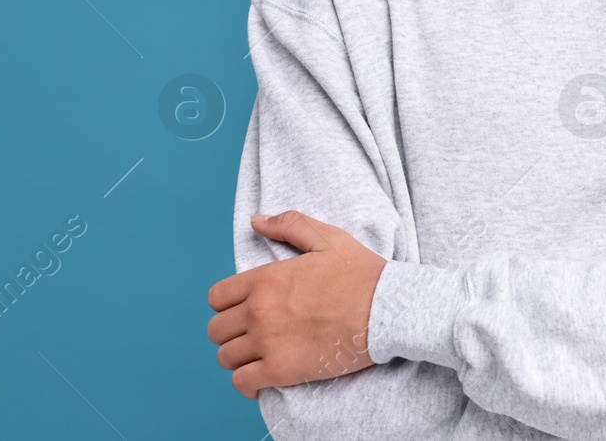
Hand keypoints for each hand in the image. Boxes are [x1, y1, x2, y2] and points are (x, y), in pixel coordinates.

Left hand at [206, 211, 387, 398]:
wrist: (389, 310)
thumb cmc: (363, 274)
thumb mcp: (329, 238)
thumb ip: (290, 225)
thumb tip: (257, 220)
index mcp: (266, 278)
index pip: (217, 297)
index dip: (228, 304)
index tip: (245, 309)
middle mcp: (259, 310)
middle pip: (216, 330)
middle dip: (231, 331)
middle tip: (254, 333)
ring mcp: (268, 342)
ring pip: (226, 357)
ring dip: (239, 357)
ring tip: (259, 355)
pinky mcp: (280, 371)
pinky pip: (242, 382)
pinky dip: (247, 384)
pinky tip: (261, 379)